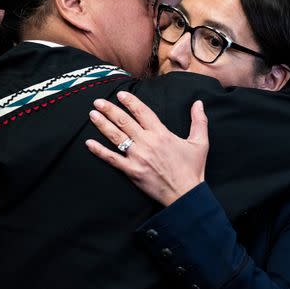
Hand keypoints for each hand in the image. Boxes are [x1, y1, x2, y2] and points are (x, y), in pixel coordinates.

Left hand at [85, 91, 208, 205]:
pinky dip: (99, 151)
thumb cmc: (193, 169)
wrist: (185, 194)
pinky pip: (112, 159)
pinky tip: (89, 143)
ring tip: (92, 114)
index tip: (120, 94)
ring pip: (116, 136)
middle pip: (124, 121)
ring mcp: (137, 157)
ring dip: (102, 124)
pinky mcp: (132, 171)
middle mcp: (147, 142)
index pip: (142, 112)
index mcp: (161, 133)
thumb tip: (199, 103)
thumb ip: (199, 121)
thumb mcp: (200, 143)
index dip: (130, 101)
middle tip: (98, 101)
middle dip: (109, 109)